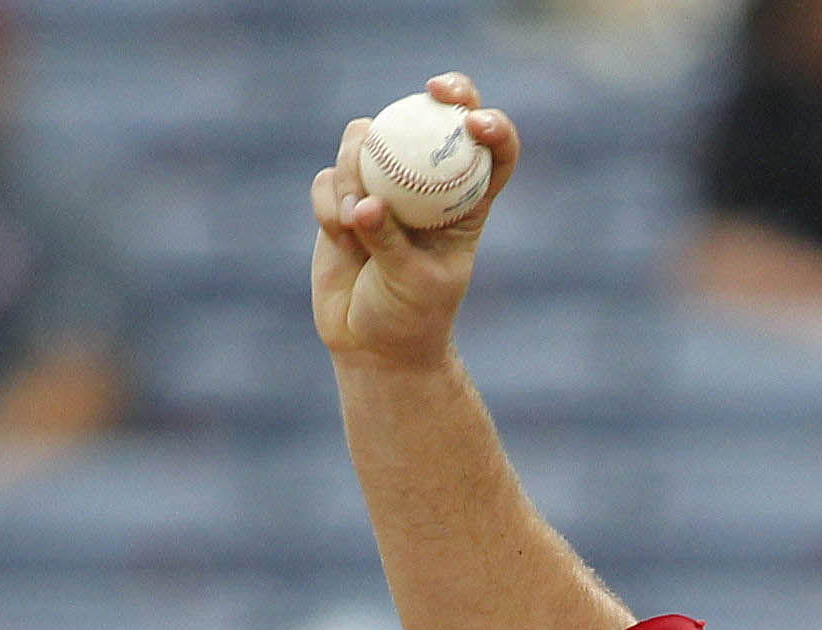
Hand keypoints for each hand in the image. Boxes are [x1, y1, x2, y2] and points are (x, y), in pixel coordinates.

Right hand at [308, 72, 517, 373]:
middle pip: (433, 117)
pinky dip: (329, 203)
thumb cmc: (410, 318)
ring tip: (355, 223)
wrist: (370, 343)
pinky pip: (328, 178)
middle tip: (432, 93)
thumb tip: (367, 203)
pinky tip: (340, 235)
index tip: (476, 122)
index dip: (493, 126)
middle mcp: (426, 183)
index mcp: (466, 202)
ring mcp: (382, 183)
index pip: (493, 152)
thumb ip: (390, 242)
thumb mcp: (413, 285)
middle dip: (438, 95)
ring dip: (356, 170)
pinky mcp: (341, 194)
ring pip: (367, 139)